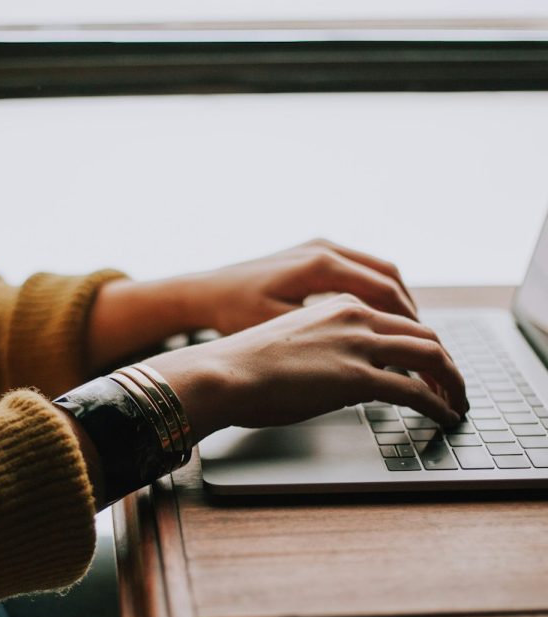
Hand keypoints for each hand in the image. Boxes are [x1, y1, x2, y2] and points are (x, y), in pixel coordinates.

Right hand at [145, 294, 466, 442]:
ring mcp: (358, 344)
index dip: (421, 343)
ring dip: (451, 381)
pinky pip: (415, 390)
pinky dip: (438, 404)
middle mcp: (354, 316)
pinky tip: (444, 416)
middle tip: (453, 384)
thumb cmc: (243, 364)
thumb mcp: (291, 342)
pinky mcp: (357, 377)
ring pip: (430, 355)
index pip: (397, 319)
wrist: (222, 372)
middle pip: (423, 333)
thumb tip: (338, 375)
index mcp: (337, 304)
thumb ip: (324, 348)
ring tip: (456, 402)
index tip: (428, 364)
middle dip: (446, 362)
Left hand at [188, 239, 417, 334]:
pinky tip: (377, 318)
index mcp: (320, 265)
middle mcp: (324, 249)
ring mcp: (319, 247)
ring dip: (396, 301)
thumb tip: (371, 356)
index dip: (408, 322)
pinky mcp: (312, 253)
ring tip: (407, 333)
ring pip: (377, 270)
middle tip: (424, 343)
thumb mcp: (279, 330)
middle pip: (388, 277)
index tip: (422, 348)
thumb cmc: (234, 313)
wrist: (204, 292)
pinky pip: (359, 269)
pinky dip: (376, 292)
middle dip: (410, 312)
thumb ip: (326, 338)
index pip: (384, 291)